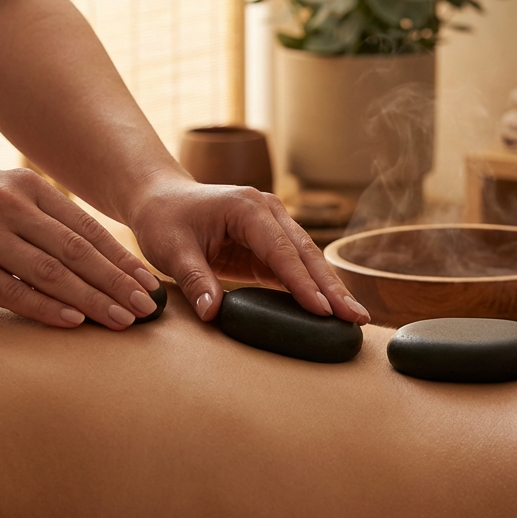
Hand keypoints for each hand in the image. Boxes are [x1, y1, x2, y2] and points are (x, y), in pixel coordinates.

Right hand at [0, 166, 161, 329]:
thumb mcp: (3, 193)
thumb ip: (44, 218)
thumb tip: (97, 256)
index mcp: (28, 187)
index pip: (87, 228)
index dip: (122, 259)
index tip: (150, 284)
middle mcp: (11, 207)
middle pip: (77, 251)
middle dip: (117, 283)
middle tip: (147, 309)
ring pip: (51, 273)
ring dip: (91, 300)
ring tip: (121, 320)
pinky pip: (11, 291)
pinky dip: (46, 308)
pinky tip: (73, 322)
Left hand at [123, 176, 370, 324]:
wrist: (160, 200)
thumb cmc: (164, 219)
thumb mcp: (171, 249)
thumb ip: (195, 278)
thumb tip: (213, 313)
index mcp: (248, 208)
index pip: (282, 251)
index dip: (302, 283)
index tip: (322, 310)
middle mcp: (268, 212)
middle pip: (306, 254)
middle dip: (332, 288)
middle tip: (356, 318)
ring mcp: (273, 225)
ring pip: (308, 260)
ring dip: (330, 289)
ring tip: (354, 318)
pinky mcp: (269, 243)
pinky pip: (295, 268)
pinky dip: (312, 288)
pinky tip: (329, 311)